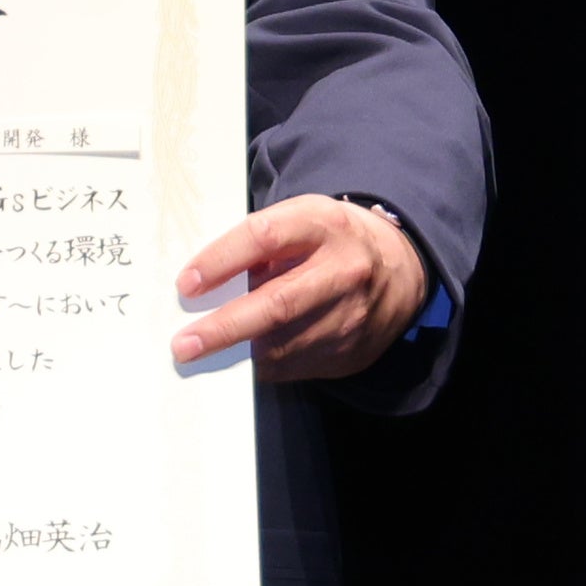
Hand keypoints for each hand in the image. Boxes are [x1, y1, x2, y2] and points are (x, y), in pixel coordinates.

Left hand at [171, 196, 428, 383]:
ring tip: (202, 356)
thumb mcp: (302, 220)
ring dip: (238, 353)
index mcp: (324, 224)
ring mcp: (354, 315)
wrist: (402, 269)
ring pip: (285, 343)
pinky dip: (264, 366)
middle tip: (183, 345)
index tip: (186, 285)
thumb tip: (203, 285)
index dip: (221, 261)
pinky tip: (241, 360)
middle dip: (225, 328)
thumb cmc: (330, 240)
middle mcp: (344, 270)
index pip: (265, 238)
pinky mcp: (355, 350)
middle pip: (278, 304)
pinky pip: (298, 365)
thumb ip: (260, 244)